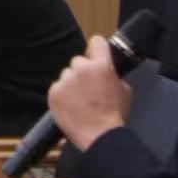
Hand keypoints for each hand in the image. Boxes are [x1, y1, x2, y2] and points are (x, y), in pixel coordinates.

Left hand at [48, 35, 130, 150]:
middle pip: (79, 61)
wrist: (100, 136)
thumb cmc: (115, 114)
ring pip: (67, 75)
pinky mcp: (54, 92)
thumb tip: (106, 71)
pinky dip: (62, 95)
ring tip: (80, 101)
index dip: (97, 48)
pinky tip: (71, 106)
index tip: (96, 54)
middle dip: (83, 71)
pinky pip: (58, 88)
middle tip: (89, 88)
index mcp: (101, 66)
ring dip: (72, 83)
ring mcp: (65, 80)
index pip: (96, 42)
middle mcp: (81, 68)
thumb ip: (112, 75)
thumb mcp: (124, 90)